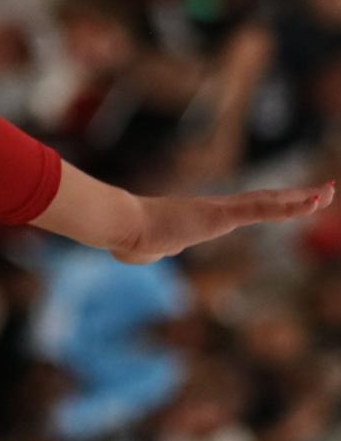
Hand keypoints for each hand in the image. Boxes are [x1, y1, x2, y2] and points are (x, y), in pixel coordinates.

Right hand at [109, 183, 334, 264]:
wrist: (121, 225)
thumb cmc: (127, 238)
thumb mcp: (142, 250)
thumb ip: (150, 249)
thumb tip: (139, 251)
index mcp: (202, 217)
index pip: (245, 208)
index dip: (271, 203)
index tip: (294, 199)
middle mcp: (216, 209)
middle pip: (264, 200)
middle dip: (297, 196)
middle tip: (326, 189)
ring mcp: (220, 210)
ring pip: (268, 202)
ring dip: (301, 199)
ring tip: (328, 192)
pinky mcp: (221, 214)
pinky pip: (262, 210)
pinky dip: (290, 207)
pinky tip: (313, 202)